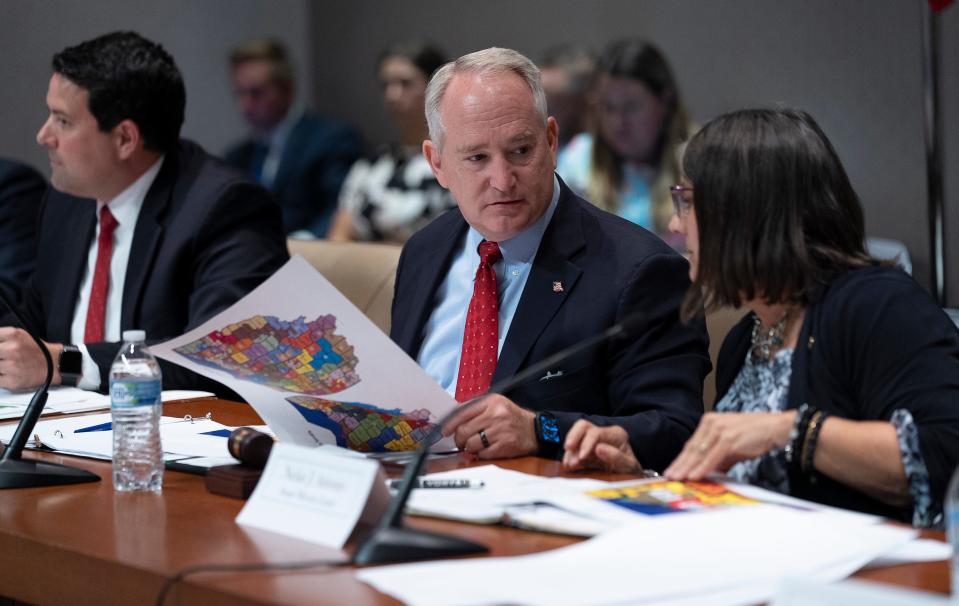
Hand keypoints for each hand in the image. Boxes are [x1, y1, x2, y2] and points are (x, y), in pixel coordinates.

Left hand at [0, 327, 61, 390]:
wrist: (53, 364)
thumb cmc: (36, 350)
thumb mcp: (18, 334)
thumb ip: (1, 337)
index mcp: (13, 335)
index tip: (1, 350)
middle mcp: (12, 349)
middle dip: (0, 357)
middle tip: (4, 357)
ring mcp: (12, 366)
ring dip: (1, 366)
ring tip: (9, 365)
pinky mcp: (12, 381)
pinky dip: (1, 377)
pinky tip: (9, 373)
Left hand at [443, 394, 536, 458]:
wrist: (535, 430)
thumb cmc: (512, 418)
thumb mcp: (496, 405)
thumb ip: (476, 408)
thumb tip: (453, 417)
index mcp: (491, 402)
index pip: (463, 413)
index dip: (451, 424)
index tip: (445, 431)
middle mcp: (496, 415)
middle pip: (464, 430)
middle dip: (459, 439)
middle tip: (460, 442)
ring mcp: (501, 431)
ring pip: (471, 444)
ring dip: (470, 448)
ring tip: (475, 446)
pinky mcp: (505, 446)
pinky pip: (482, 454)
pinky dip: (481, 454)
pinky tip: (486, 450)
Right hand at [562, 420, 643, 473]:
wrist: (630, 476)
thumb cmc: (631, 470)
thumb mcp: (630, 466)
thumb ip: (617, 457)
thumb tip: (598, 448)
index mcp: (616, 434)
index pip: (595, 433)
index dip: (586, 443)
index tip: (581, 457)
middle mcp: (603, 434)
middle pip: (582, 426)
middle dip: (573, 437)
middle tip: (567, 449)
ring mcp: (592, 441)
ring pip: (575, 436)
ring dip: (570, 450)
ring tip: (569, 464)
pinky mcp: (585, 449)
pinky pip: (573, 448)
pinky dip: (569, 456)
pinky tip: (569, 465)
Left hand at [664, 411, 794, 480]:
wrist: (776, 428)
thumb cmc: (755, 436)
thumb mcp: (731, 446)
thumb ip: (718, 458)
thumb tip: (706, 472)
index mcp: (709, 423)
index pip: (692, 445)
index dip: (681, 459)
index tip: (672, 470)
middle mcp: (711, 424)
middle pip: (692, 449)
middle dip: (680, 465)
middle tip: (669, 477)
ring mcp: (719, 430)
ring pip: (699, 453)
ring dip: (687, 468)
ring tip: (678, 479)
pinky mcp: (729, 439)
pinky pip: (712, 457)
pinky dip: (702, 468)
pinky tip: (694, 476)